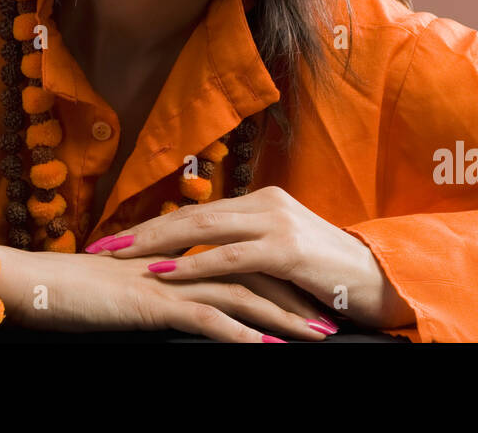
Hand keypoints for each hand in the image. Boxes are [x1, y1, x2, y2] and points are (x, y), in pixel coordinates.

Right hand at [0, 242, 338, 341]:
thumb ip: (163, 290)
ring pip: (239, 296)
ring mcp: (167, 280)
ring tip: (313, 338)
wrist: (37, 282)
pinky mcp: (150, 303)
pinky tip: (263, 349)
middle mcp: (179, 262)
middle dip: (295, 301)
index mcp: (178, 257)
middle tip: (330, 322)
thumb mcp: (131, 290)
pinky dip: (237, 333)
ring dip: (280, 320)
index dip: (280, 282)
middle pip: (252, 276)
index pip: (241, 263)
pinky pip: (203, 318)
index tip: (313, 301)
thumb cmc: (78, 291)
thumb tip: (189, 301)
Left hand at [86, 185, 416, 329]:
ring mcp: (276, 223)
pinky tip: (165, 272)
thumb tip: (201, 254)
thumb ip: (245, 245)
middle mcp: (265, 202)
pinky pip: (230, 257)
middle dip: (142, 231)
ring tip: (121, 257)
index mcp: (261, 199)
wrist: (377, 279)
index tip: (115, 238)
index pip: (196, 210)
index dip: (153, 224)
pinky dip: (193, 265)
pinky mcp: (286, 250)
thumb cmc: (325, 273)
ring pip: (204, 230)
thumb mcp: (280, 251)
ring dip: (157, 244)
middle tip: (100, 245)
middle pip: (191, 214)